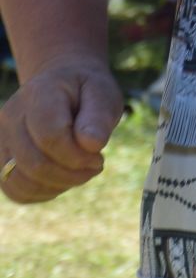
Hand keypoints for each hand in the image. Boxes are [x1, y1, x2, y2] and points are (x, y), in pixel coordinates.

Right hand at [0, 52, 124, 203]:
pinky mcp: (2, 157)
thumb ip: (99, 117)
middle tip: (95, 166)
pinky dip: (41, 192)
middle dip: (71, 174)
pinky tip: (63, 179)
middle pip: (33, 163)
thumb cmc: (87, 91)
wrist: (64, 86)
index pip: (50, 137)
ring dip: (57, 185)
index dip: (77, 156)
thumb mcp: (103, 94)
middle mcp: (11, 117)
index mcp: (38, 95)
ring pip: (19, 181)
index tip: (99, 156)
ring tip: (81, 172)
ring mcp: (1, 138)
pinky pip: (14, 189)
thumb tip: (92, 145)